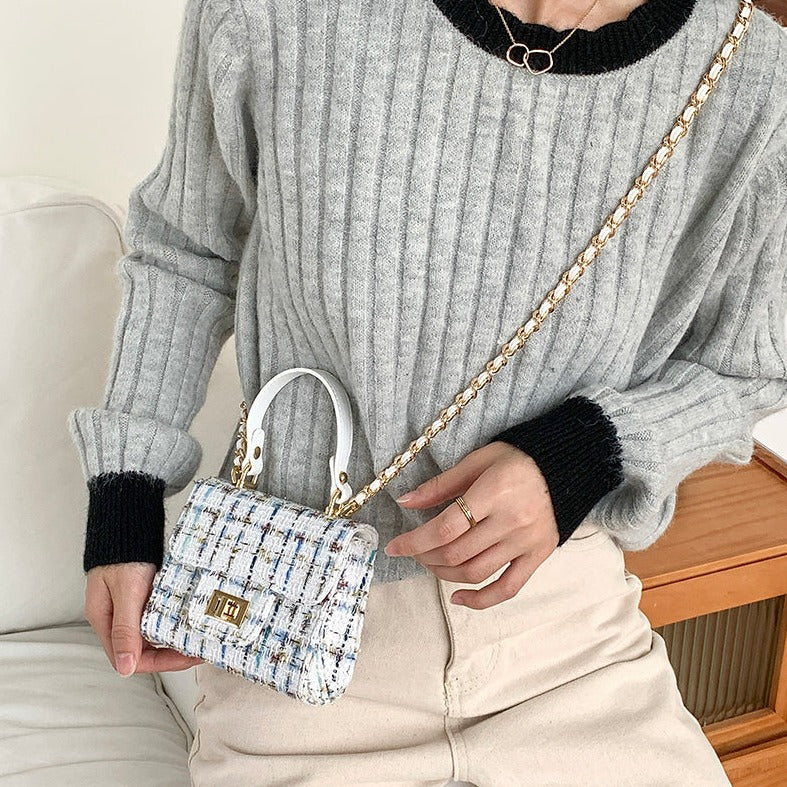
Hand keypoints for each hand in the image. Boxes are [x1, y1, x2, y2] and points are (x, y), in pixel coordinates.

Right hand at [84, 562, 203, 676]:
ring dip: (173, 636)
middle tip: (198, 648)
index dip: (161, 662)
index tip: (186, 658)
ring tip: (197, 635)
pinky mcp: (142, 592)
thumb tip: (125, 668)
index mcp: (105, 619)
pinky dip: (172, 619)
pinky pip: (157, 614)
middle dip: (172, 652)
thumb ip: (126, 628)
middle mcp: (116, 615)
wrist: (129, 519)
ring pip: (152, 631)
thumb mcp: (127, 590)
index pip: (132, 657)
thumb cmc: (125, 551)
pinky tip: (187, 617)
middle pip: (144, 647)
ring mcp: (129, 604)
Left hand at [384, 441, 558, 609]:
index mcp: (494, 492)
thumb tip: (406, 501)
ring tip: (432, 564)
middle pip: (457, 552)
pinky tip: (458, 597)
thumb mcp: (477, 460)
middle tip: (414, 550)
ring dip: (445, 574)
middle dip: (426, 556)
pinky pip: (508, 587)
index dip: (415, 541)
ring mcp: (526, 542)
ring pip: (476, 572)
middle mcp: (511, 521)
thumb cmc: (518, 459)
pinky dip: (481, 599)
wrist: (567, 467)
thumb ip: (441, 485)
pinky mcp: (538, 556)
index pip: (445, 528)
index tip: (394, 546)